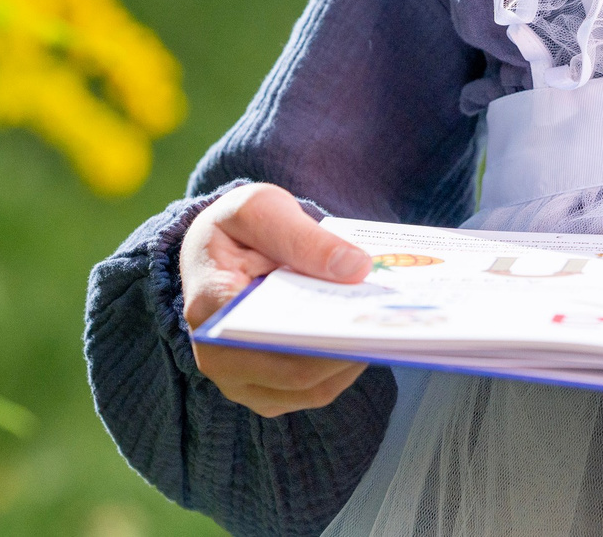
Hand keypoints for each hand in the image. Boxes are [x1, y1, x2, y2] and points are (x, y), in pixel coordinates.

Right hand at [181, 182, 374, 416]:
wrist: (217, 249)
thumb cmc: (236, 227)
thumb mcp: (261, 210)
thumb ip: (303, 238)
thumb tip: (355, 268)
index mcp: (209, 305)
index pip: (267, 340)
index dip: (318, 342)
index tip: (364, 323)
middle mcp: (216, 356)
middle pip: (296, 376)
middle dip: (349, 352)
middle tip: (393, 327)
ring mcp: (239, 380)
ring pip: (310, 391)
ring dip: (353, 363)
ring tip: (388, 330)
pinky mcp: (263, 388)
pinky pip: (312, 391)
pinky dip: (344, 368)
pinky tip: (368, 337)